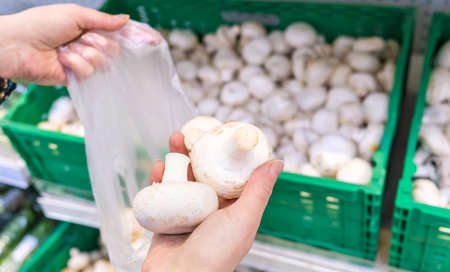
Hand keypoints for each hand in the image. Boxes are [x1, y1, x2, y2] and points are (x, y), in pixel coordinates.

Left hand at [0, 4, 159, 84]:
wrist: (19, 45)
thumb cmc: (42, 24)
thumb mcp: (76, 15)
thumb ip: (104, 21)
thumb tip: (127, 20)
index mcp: (89, 29)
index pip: (118, 34)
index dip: (136, 37)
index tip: (154, 40)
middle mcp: (89, 46)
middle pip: (115, 50)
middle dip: (101, 43)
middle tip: (84, 38)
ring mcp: (83, 63)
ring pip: (104, 63)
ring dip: (86, 53)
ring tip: (68, 49)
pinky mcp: (76, 78)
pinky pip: (89, 73)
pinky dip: (76, 64)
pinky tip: (63, 60)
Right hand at [142, 132, 282, 271]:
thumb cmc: (216, 255)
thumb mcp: (244, 218)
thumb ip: (259, 190)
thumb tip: (277, 162)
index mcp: (233, 209)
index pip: (230, 174)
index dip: (224, 153)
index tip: (219, 134)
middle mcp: (211, 210)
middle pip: (203, 173)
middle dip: (197, 151)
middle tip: (191, 133)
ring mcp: (188, 214)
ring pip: (182, 179)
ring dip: (177, 158)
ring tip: (174, 141)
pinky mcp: (167, 220)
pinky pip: (163, 194)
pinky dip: (160, 179)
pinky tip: (159, 166)